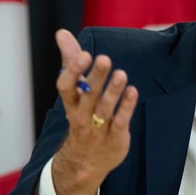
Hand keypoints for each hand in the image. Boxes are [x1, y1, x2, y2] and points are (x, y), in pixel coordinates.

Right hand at [50, 29, 138, 194]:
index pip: (66, 87)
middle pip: (88, 96)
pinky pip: (120, 121)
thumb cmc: (82, 115)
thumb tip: (62, 33)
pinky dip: (126, 107)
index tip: (84, 54)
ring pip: (104, 109)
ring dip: (113, 91)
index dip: (74, 71)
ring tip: (121, 74)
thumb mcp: (75, 90)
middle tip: (105, 59)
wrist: (85, 161)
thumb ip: (70, 61)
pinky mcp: (114, 137)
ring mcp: (98, 128)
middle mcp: (82, 115)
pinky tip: (133, 91)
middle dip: (96, 78)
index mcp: (71, 102)